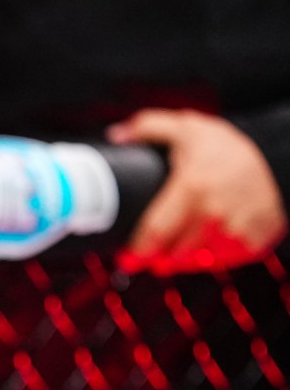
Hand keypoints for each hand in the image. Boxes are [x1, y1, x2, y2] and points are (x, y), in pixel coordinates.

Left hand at [108, 110, 287, 271]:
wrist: (282, 157)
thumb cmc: (229, 147)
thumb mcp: (189, 128)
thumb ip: (150, 127)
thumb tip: (116, 135)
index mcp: (192, 188)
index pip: (154, 235)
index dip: (136, 252)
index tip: (126, 258)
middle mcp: (214, 214)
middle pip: (172, 256)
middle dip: (157, 258)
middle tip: (150, 254)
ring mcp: (236, 231)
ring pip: (195, 263)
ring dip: (182, 260)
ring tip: (176, 248)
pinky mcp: (253, 242)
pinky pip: (220, 262)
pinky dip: (209, 258)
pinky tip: (204, 246)